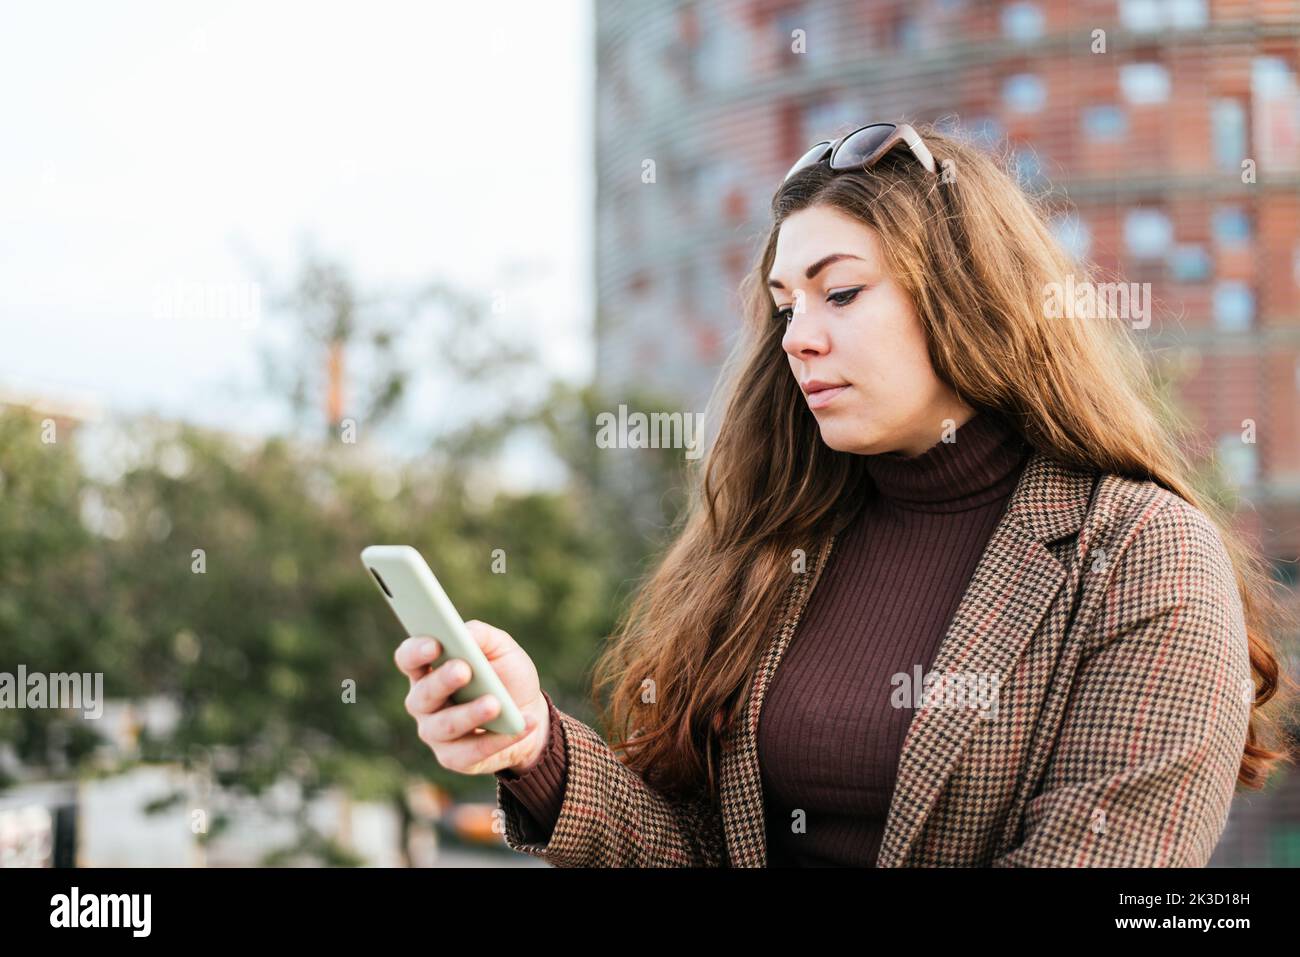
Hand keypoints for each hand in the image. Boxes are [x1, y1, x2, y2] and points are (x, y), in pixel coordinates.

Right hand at [395, 619, 550, 775]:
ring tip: (495, 703)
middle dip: (442, 682)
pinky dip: (499, 739)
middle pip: (423, 694)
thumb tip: (464, 632)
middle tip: (464, 670)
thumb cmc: (508, 676)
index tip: (435, 644)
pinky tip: (520, 725)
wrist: (530, 714)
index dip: (416, 652)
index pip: (408, 659)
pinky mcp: (453, 758)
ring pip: (445, 726)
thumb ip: (482, 636)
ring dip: (470, 714)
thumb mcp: (502, 649)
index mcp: (428, 670)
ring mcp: (435, 733)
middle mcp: (424, 703)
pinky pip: (472, 751)